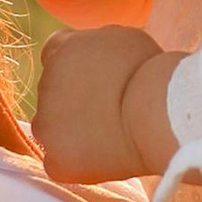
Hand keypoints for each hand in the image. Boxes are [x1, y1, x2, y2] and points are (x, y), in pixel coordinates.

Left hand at [33, 26, 177, 183]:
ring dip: (71, 132)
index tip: (99, 81)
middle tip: (109, 110)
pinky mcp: (57, 159)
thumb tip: (96, 57)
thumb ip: (97, 46)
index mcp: (60, 50)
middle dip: (74, 101)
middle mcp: (45, 84)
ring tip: (110, 134)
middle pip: (52, 94)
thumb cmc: (150, 73)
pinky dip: (77, 163)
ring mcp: (46, 124)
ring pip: (51, 130)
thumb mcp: (122, 39)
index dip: (77, 70)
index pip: (55, 56)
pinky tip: (104, 157)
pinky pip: (60, 162)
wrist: (156, 112)